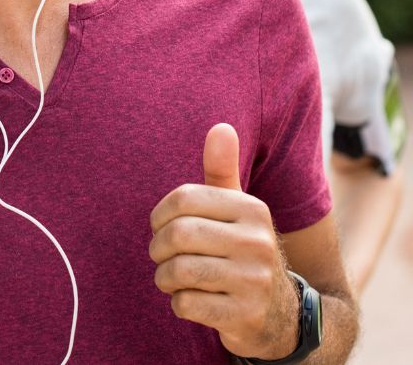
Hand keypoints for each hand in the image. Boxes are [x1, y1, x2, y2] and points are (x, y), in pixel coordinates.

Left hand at [150, 123, 299, 358]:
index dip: (159, 215)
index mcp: (252, 209)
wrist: (284, 315)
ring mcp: (254, 281)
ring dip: (165, 278)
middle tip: (162, 256)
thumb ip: (222, 170)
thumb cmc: (243, 250)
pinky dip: (179, 303)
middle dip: (158, 249)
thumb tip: (221, 126)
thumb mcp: (238, 210)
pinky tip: (192, 301)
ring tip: (172, 278)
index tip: (161, 227)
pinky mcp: (246, 316)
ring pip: (178, 271)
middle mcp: (258, 242)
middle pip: (177, 235)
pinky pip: (186, 304)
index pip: (183, 199)